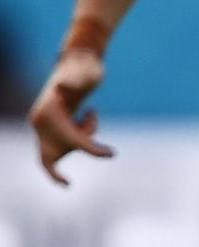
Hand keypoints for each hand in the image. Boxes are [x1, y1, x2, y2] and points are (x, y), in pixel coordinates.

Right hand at [28, 48, 111, 185]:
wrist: (79, 61)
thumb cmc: (86, 67)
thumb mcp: (87, 72)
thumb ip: (77, 80)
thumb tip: (63, 86)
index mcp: (47, 111)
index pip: (69, 138)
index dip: (91, 148)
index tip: (111, 154)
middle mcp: (39, 119)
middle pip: (47, 155)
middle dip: (55, 171)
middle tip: (65, 184)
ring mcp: (43, 124)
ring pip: (62, 148)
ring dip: (83, 138)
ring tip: (90, 113)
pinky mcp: (51, 126)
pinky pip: (65, 143)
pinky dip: (82, 136)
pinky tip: (87, 114)